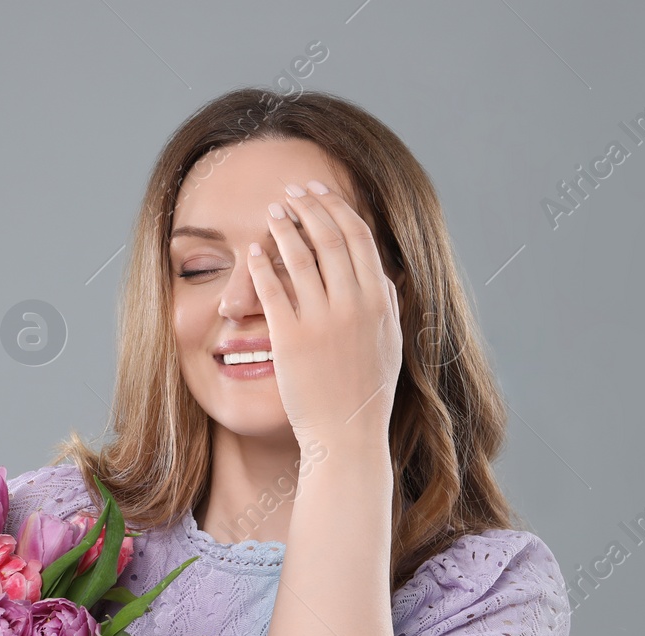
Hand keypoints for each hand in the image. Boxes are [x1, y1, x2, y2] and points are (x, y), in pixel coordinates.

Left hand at [245, 178, 402, 449]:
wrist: (347, 435)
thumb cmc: (367, 393)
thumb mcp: (390, 343)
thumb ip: (387, 303)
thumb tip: (382, 271)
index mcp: (378, 302)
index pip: (359, 237)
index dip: (338, 208)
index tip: (321, 193)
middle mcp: (353, 305)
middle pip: (329, 237)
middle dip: (309, 206)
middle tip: (291, 192)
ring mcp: (321, 321)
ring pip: (299, 256)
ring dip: (284, 227)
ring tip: (273, 212)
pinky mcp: (291, 339)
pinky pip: (273, 289)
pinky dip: (262, 265)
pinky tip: (253, 252)